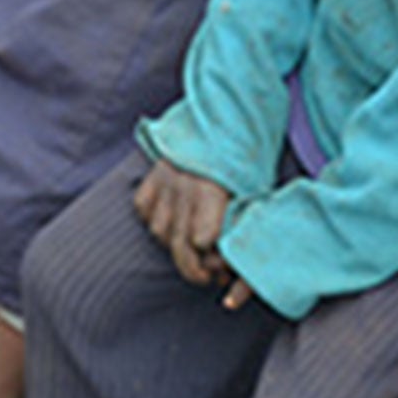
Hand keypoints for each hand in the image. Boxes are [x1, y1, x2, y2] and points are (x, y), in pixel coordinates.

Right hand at [134, 159, 249, 307]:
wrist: (227, 119)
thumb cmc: (246, 160)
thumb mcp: (253, 190)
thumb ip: (240, 222)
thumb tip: (231, 261)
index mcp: (212, 190)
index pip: (202, 240)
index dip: (212, 259)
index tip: (222, 268)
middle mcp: (184, 187)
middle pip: (178, 244)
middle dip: (192, 270)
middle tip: (205, 278)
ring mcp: (165, 181)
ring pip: (159, 231)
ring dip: (173, 244)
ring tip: (190, 247)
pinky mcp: (153, 176)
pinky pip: (144, 209)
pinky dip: (155, 219)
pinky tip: (171, 221)